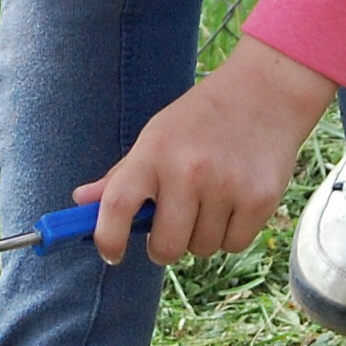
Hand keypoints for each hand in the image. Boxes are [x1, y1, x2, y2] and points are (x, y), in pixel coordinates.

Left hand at [74, 36, 335, 263]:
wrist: (265, 92)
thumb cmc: (201, 118)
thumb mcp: (156, 135)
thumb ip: (122, 174)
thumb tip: (80, 202)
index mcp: (153, 152)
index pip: (117, 205)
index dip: (108, 239)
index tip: (111, 254)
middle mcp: (187, 170)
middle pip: (165, 247)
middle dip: (164, 246)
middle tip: (172, 226)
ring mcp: (226, 186)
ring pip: (201, 249)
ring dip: (201, 236)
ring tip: (211, 200)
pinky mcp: (260, 199)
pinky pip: (233, 245)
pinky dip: (231, 234)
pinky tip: (234, 202)